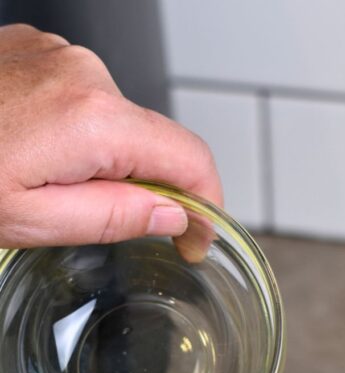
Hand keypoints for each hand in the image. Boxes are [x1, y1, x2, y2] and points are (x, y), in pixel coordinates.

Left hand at [0, 24, 222, 248]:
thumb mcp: (30, 222)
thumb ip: (111, 217)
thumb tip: (171, 215)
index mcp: (93, 118)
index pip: (190, 159)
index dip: (205, 207)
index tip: (195, 242)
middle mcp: (83, 73)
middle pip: (151, 141)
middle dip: (139, 186)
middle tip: (90, 223)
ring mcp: (57, 54)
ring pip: (113, 122)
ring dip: (99, 158)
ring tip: (43, 182)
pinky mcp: (34, 49)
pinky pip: (77, 98)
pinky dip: (69, 132)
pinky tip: (29, 149)